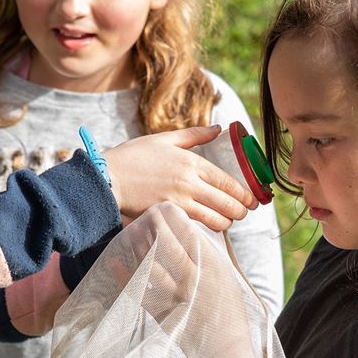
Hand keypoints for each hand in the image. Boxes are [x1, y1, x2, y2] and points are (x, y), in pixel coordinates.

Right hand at [103, 126, 256, 231]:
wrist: (106, 177)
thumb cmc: (133, 157)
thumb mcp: (164, 139)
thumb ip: (194, 135)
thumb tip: (218, 128)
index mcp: (192, 162)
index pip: (228, 182)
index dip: (244, 194)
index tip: (251, 200)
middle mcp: (189, 183)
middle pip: (227, 203)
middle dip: (240, 211)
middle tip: (242, 214)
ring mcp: (179, 201)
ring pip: (215, 219)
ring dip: (224, 222)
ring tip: (225, 221)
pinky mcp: (168, 215)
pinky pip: (196, 226)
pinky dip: (204, 228)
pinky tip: (205, 226)